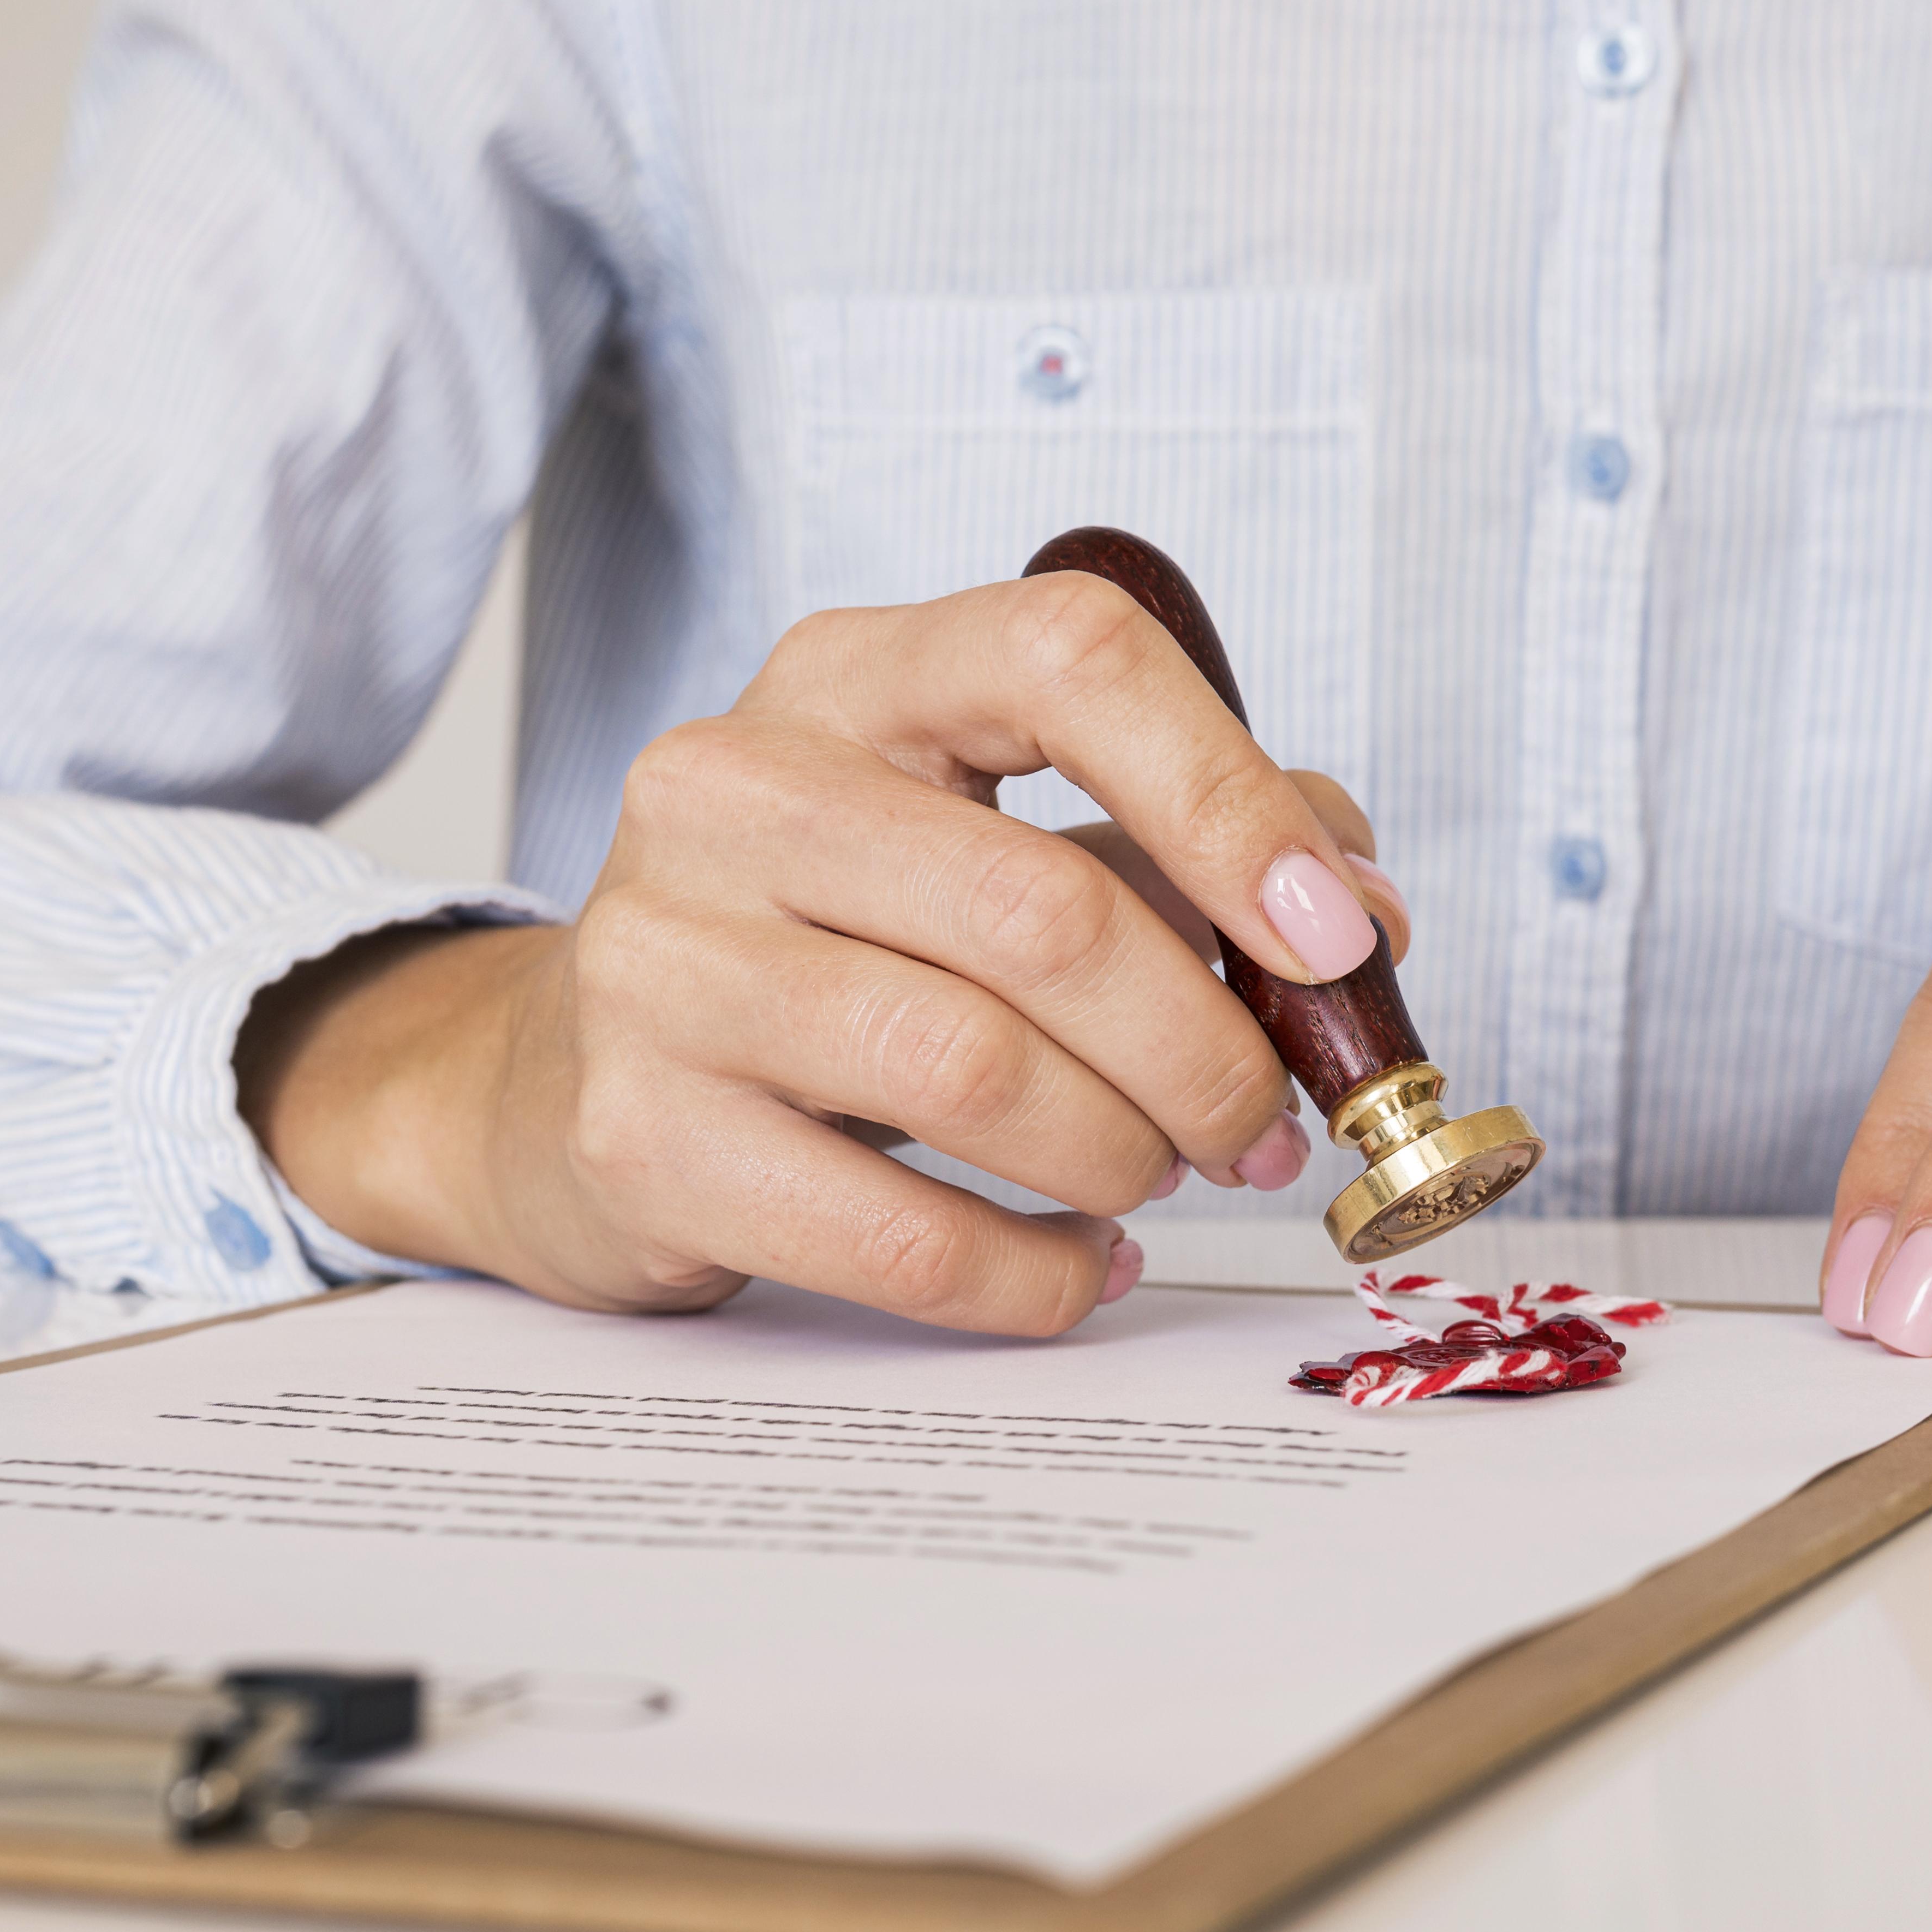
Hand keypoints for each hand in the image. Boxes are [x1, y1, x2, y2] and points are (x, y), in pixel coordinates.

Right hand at [240, 571, 1407, 1333]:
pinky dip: (1035, 1274)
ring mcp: (663, 960)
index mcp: (847, 679)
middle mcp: (731, 788)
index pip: (1064, 657)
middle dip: (1206, 1048)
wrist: (566, 1079)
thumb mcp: (987, 847)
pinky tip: (1073, 1264)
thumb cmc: (827, 952)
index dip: (1230, 795)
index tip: (1335, 934)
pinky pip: (902, 1236)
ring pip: (975, 1075)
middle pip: (1043, 912)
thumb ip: (1177, 855)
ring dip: (1124, 1155)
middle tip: (1262, 1124)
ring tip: (1157, 1177)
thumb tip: (1365, 922)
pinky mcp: (640, 1132)